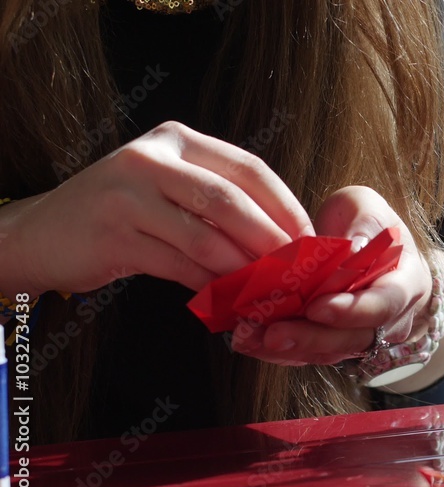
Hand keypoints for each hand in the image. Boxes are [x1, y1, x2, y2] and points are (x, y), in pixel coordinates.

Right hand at [0, 121, 313, 295]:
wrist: (44, 233)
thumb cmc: (123, 213)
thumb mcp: (170, 187)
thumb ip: (219, 201)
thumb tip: (287, 238)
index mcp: (177, 140)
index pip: (248, 168)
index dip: (286, 206)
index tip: (310, 239)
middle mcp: (152, 159)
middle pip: (230, 202)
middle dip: (271, 241)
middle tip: (296, 271)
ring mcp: (127, 195)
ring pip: (205, 238)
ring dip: (243, 270)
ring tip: (267, 291)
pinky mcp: (113, 235)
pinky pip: (178, 266)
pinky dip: (210, 286)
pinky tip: (228, 300)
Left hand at [230, 186, 432, 365]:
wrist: (371, 253)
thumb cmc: (368, 226)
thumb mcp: (368, 208)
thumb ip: (364, 222)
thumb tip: (352, 249)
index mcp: (406, 283)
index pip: (385, 304)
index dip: (353, 310)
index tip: (317, 306)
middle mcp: (391, 319)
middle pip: (355, 338)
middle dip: (313, 337)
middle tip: (274, 333)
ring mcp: (363, 336)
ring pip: (330, 352)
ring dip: (290, 348)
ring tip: (253, 337)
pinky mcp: (334, 345)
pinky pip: (310, 355)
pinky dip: (279, 352)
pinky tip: (250, 341)